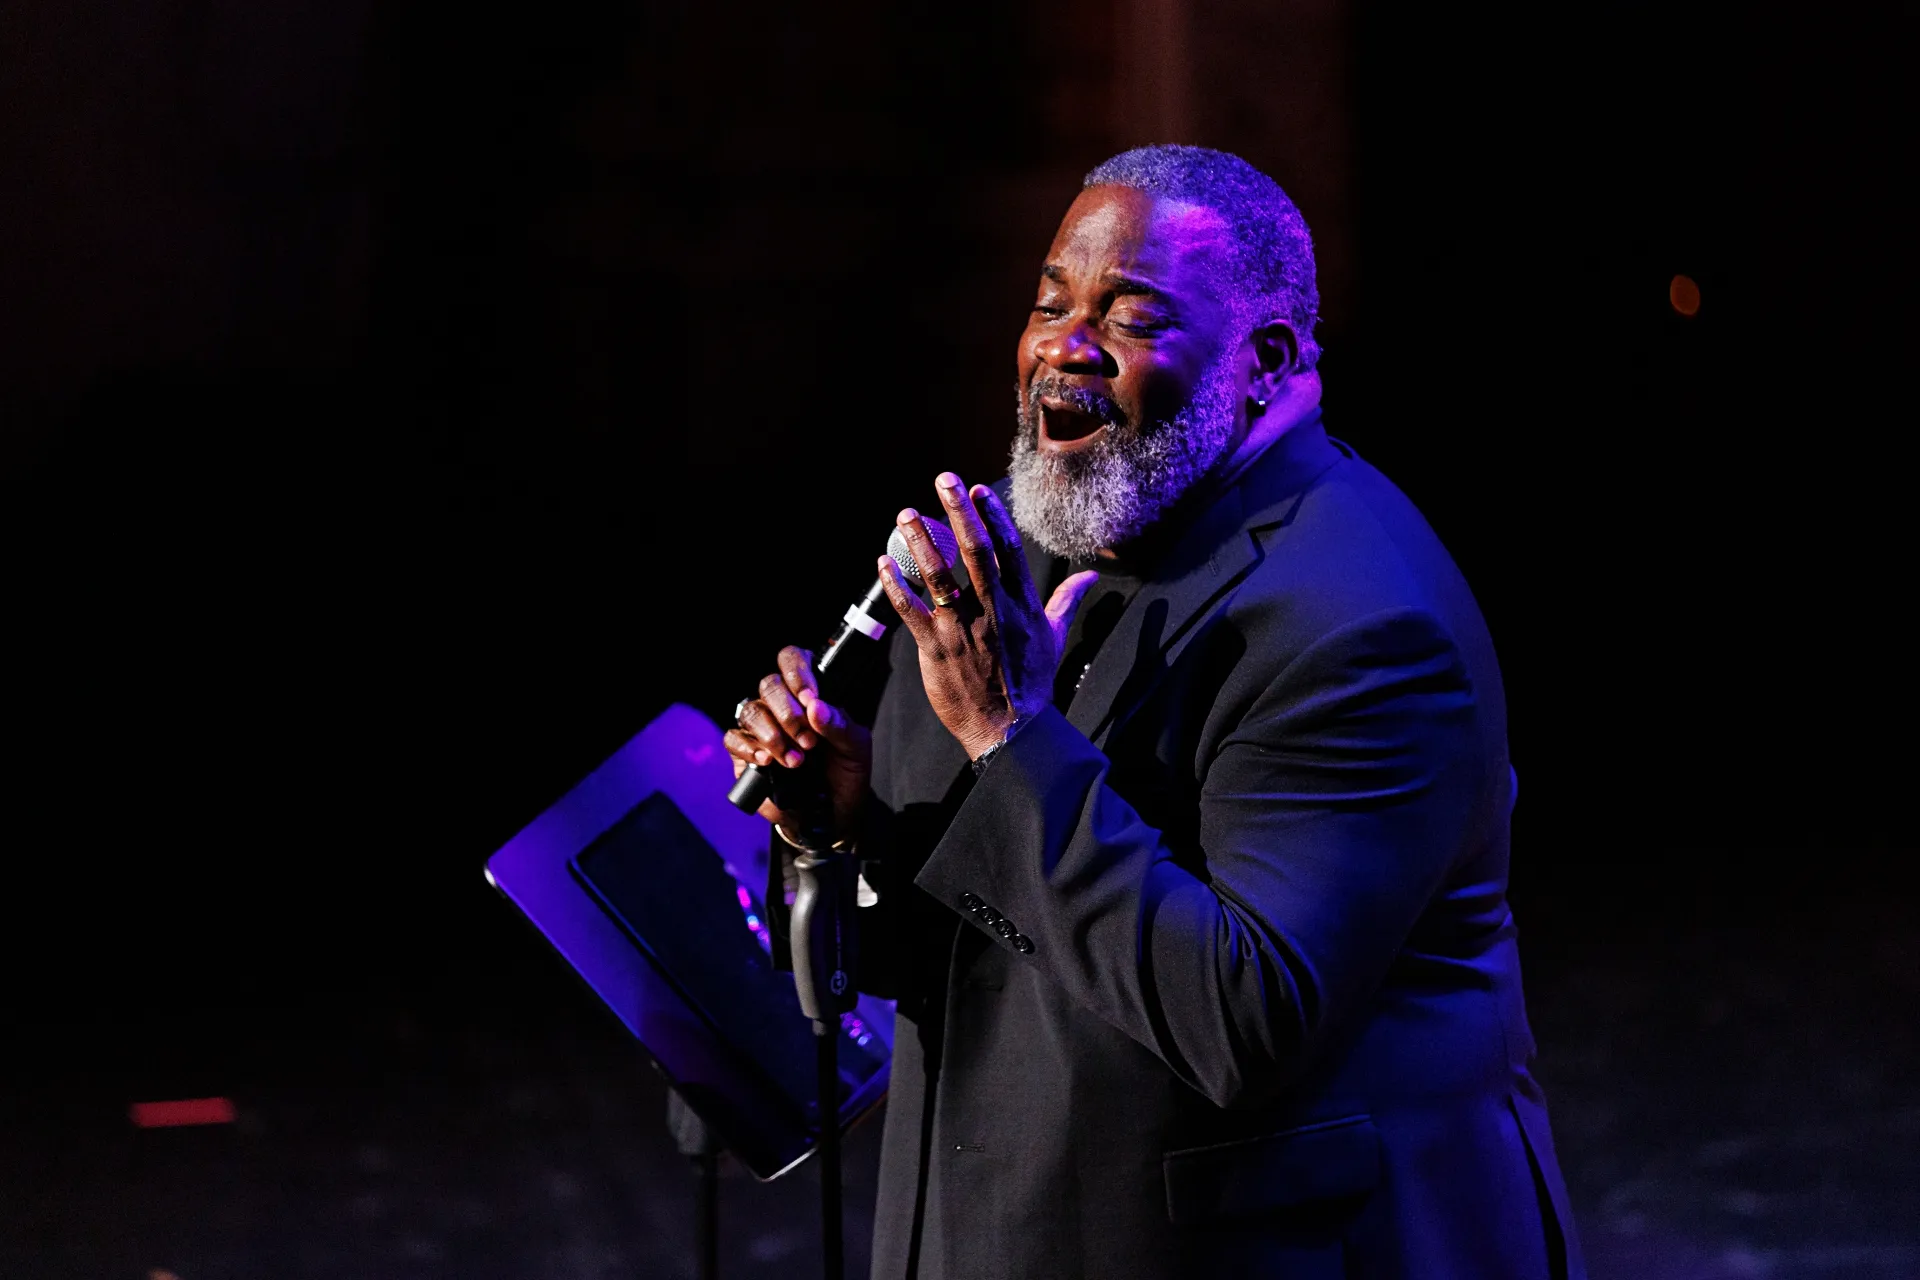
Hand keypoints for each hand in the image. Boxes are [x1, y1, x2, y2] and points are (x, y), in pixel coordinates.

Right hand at [723, 646, 872, 841]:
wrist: (833, 813)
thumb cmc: (845, 773)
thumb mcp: (856, 748)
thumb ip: (839, 725)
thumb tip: (815, 706)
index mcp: (808, 694)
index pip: (792, 660)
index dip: (797, 673)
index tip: (809, 698)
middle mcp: (781, 705)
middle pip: (769, 685)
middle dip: (788, 714)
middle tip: (809, 742)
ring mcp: (761, 728)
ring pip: (751, 711)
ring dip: (773, 736)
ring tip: (796, 761)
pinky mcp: (744, 753)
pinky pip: (734, 739)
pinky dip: (750, 749)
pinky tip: (767, 762)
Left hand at [878, 473, 1099, 759]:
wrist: (1010, 730)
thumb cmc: (1031, 682)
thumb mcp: (1055, 636)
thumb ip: (1066, 600)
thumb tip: (1091, 576)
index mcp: (1021, 604)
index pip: (1008, 549)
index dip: (993, 516)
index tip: (978, 491)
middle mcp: (993, 610)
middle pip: (974, 550)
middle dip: (958, 511)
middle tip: (944, 479)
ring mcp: (963, 629)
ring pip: (939, 575)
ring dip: (920, 541)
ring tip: (905, 514)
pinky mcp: (937, 649)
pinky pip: (912, 610)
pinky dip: (897, 585)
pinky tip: (884, 562)